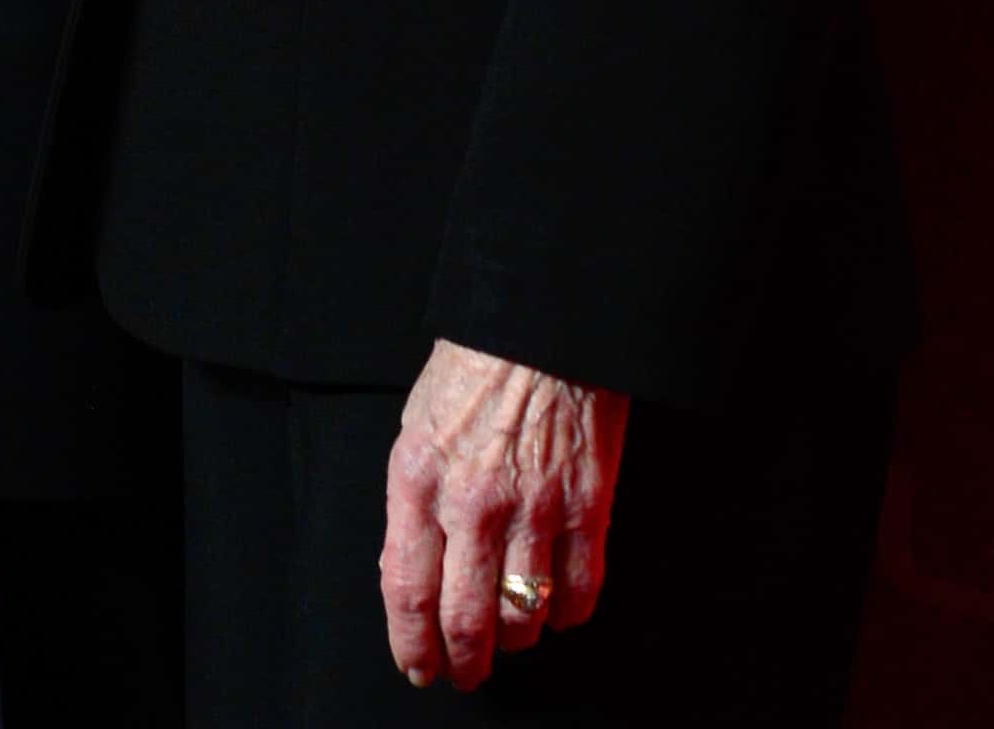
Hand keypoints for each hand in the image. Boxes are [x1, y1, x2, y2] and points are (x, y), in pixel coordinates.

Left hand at [381, 337, 626, 692]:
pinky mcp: (586, 507)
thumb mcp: (418, 427)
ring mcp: (532, 509)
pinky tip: (557, 605)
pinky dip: (567, 614)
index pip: (407, 592)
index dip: (412, 646)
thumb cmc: (474, 370)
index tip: (419, 666)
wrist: (540, 321)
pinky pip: (578, 593)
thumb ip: (415, 502)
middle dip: (464, 663)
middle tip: (466, 673)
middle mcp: (471, 503)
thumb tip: (417, 573)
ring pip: (524, 618)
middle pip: (466, 621)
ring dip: (516, 641)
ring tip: (512, 635)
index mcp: (419, 479)